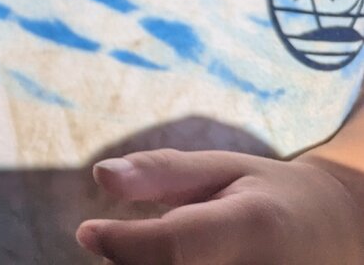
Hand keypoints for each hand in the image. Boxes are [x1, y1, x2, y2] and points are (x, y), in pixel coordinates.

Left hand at [76, 147, 363, 264]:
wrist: (341, 233)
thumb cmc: (267, 194)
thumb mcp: (221, 168)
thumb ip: (161, 172)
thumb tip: (99, 175)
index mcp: (253, 225)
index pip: (177, 246)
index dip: (124, 244)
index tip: (87, 231)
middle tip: (116, 246)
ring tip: (151, 256)